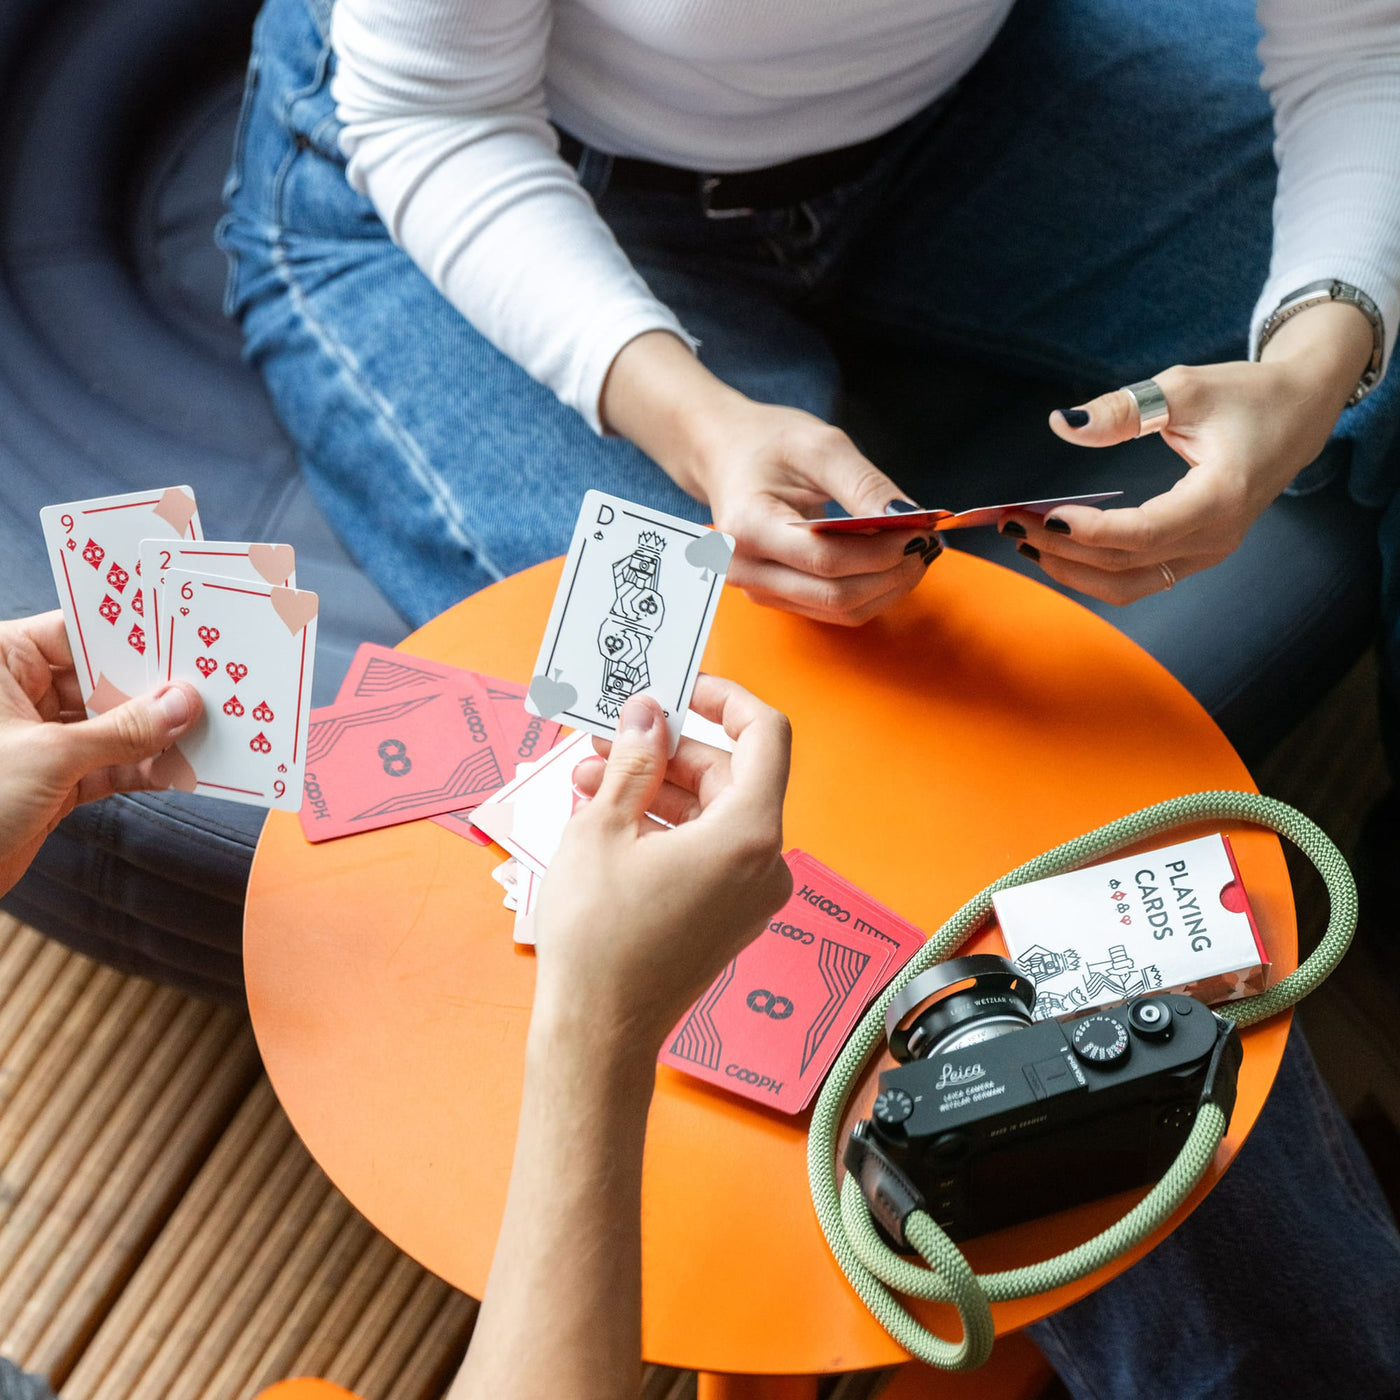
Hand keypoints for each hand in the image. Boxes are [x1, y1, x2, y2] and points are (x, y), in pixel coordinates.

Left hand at [0, 611, 201, 896]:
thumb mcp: (50, 757)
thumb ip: (122, 731)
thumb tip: (181, 705)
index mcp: (0, 664)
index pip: (74, 634)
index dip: (128, 637)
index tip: (180, 640)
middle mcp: (18, 696)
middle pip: (100, 680)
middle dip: (151, 691)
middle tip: (205, 690)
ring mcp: (38, 739)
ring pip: (110, 726)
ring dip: (154, 735)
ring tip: (204, 730)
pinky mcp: (52, 780)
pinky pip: (109, 765)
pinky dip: (142, 769)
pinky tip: (178, 768)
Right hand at [530, 677, 792, 1056]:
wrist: (598, 1031)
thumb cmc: (599, 938)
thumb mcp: (604, 828)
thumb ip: (634, 759)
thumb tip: (648, 713)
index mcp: (748, 835)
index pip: (766, 735)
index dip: (725, 699)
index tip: (682, 689)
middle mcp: (765, 863)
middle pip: (730, 774)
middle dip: (668, 750)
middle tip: (611, 737)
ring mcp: (751, 894)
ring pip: (712, 812)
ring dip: (657, 787)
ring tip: (591, 779)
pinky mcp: (730, 914)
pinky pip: (707, 849)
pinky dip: (665, 826)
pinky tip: (610, 818)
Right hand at [601, 332, 940, 625]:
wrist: (725, 455)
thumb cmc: (767, 443)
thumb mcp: (818, 445)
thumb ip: (863, 484)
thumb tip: (910, 518)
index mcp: (747, 528)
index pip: (826, 559)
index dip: (882, 552)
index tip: (923, 530)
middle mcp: (745, 570)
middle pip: (836, 595)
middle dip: (892, 573)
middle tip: (929, 543)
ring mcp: (759, 589)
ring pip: (840, 610)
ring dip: (889, 587)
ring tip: (917, 551)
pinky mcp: (777, 597)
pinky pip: (835, 610)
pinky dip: (873, 590)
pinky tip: (893, 562)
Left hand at [1003, 300, 1374, 602]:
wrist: (1301, 414)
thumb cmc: (1248, 395)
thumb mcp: (1185, 387)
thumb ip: (1122, 409)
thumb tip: (1063, 423)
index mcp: (1221, 497)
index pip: (1144, 532)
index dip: (1088, 531)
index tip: (1042, 515)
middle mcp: (1216, 537)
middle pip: (1124, 561)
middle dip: (1060, 546)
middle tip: (1009, 520)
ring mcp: (1206, 553)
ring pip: (1126, 584)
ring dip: (1070, 568)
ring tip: (1021, 539)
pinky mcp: (1194, 556)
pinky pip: (1135, 579)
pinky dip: (1090, 569)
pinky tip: (1053, 548)